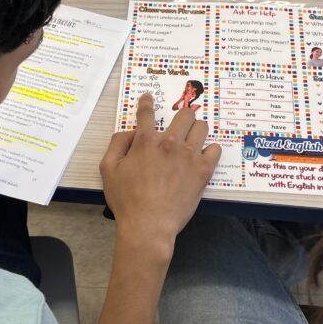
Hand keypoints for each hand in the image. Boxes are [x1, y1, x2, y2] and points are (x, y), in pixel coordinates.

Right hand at [101, 93, 220, 256]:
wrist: (149, 225)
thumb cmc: (126, 200)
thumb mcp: (107, 170)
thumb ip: (116, 144)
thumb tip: (129, 132)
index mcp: (145, 141)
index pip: (147, 112)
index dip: (147, 101)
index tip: (149, 98)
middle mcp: (169, 143)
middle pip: (185, 114)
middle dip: (181, 116)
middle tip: (178, 125)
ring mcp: (189, 156)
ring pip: (202, 127)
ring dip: (196, 130)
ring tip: (191, 140)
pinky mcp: (203, 171)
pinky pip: (215, 149)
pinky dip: (210, 150)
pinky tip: (202, 157)